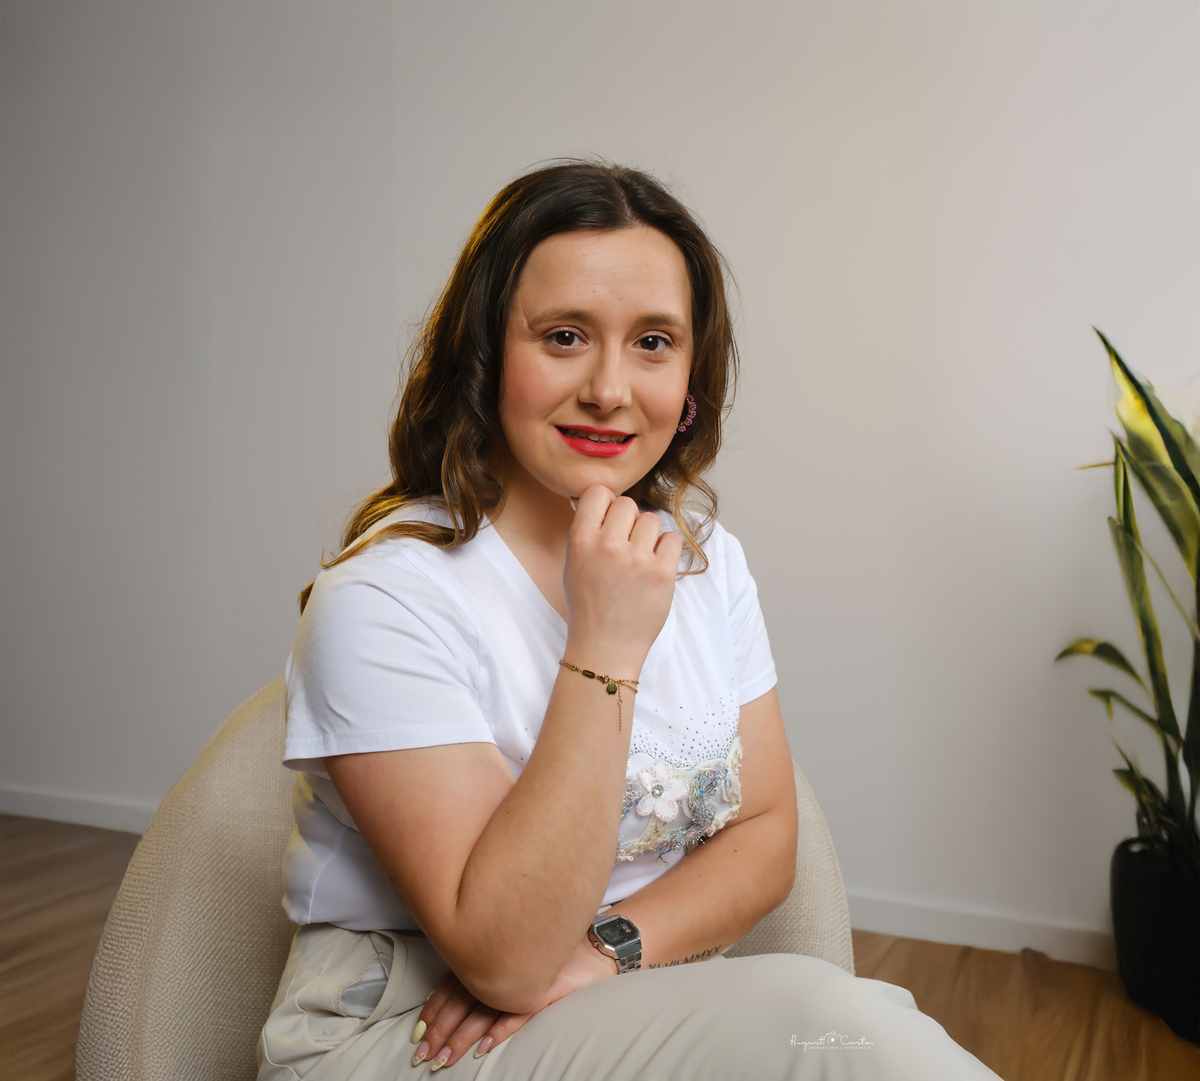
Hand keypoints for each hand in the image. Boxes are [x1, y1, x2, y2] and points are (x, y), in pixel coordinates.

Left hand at [409, 935, 614, 1069]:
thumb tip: (452, 999)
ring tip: (445, 1059)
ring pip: (482, 1012)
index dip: (433, 1009)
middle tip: (423, 1055)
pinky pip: (516, 1014)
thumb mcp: (513, 957)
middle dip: (439, 1031)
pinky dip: (498, 1032)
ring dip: (461, 1038)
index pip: (452, 984)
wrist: (595, 945)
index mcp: (489, 956)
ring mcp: (522, 980)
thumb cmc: (551, 950)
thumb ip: (486, 969)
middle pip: (461, 1001)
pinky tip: (483, 1049)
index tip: (417, 1032)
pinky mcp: (543, 992)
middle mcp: (501, 966)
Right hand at [563, 485, 682, 672]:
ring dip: (648, 536)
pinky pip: (672, 539)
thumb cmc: (588, 605)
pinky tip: (654, 566)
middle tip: (625, 545)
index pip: (598, 492)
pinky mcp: (662, 573)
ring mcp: (637, 559)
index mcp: (580, 541)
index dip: (605, 504)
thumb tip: (608, 500)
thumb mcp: (572, 564)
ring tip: (639, 560)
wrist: (605, 647)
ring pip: (651, 520)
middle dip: (628, 521)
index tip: (608, 520)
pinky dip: (665, 550)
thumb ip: (588, 531)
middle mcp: (608, 546)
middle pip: (627, 504)